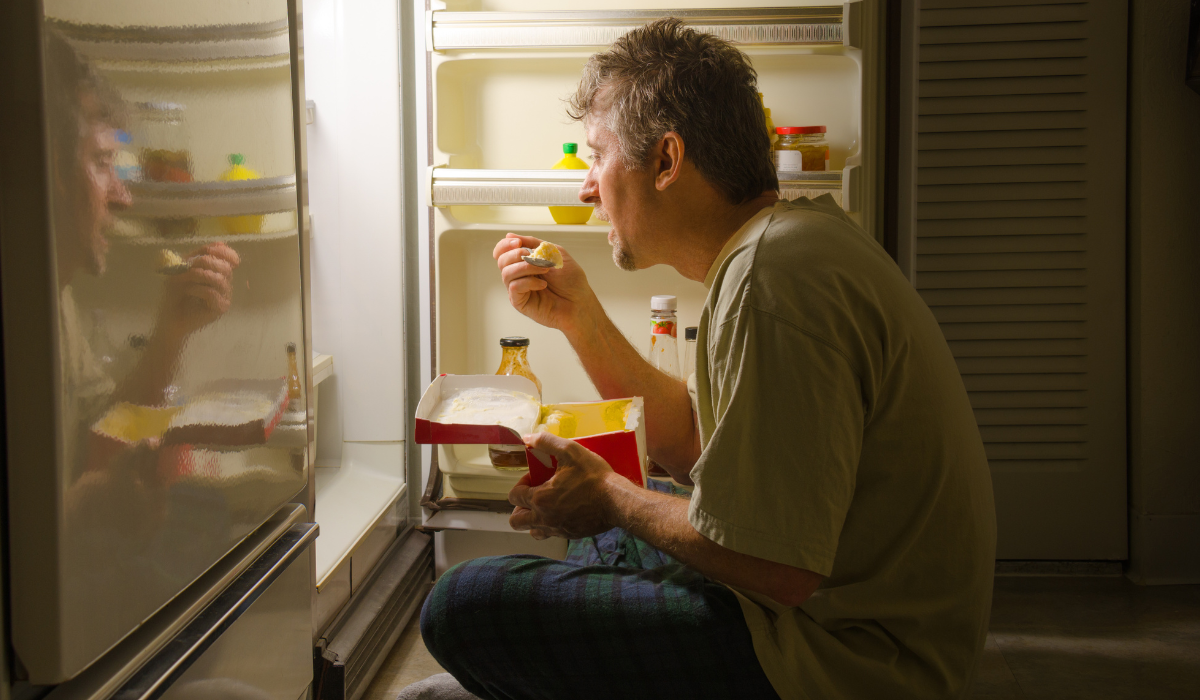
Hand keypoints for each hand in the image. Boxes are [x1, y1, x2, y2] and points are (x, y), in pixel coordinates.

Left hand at [158, 242, 240, 336]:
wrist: (169, 317)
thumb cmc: (174, 294)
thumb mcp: (182, 269)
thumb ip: (198, 256)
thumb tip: (220, 243)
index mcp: (217, 272)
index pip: (231, 258)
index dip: (223, 252)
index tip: (206, 251)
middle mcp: (224, 283)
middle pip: (225, 267)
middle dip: (205, 263)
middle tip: (187, 267)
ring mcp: (224, 296)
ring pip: (220, 279)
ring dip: (198, 275)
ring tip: (183, 280)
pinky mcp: (220, 308)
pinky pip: (212, 293)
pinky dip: (197, 289)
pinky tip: (188, 291)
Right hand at [493, 233, 599, 333]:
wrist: (580, 302)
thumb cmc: (571, 281)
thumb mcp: (555, 253)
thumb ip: (533, 243)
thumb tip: (510, 235)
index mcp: (525, 262)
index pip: (503, 251)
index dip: (505, 245)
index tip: (518, 242)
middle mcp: (519, 275)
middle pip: (502, 261)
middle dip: (516, 255)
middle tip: (533, 257)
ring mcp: (519, 289)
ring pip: (506, 273)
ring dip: (526, 267)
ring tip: (544, 270)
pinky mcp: (520, 302)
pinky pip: (514, 287)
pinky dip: (528, 282)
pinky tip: (542, 284)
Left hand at [508, 431, 622, 539]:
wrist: (616, 500)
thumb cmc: (593, 476)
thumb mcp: (570, 451)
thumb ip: (546, 442)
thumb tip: (527, 438)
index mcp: (540, 498)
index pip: (514, 496)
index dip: (521, 484)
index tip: (535, 477)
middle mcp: (544, 518)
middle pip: (516, 520)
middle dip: (520, 507)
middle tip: (534, 496)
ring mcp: (557, 529)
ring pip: (532, 531)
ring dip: (532, 520)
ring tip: (545, 507)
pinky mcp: (570, 535)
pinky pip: (550, 535)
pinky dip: (549, 526)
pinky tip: (561, 513)